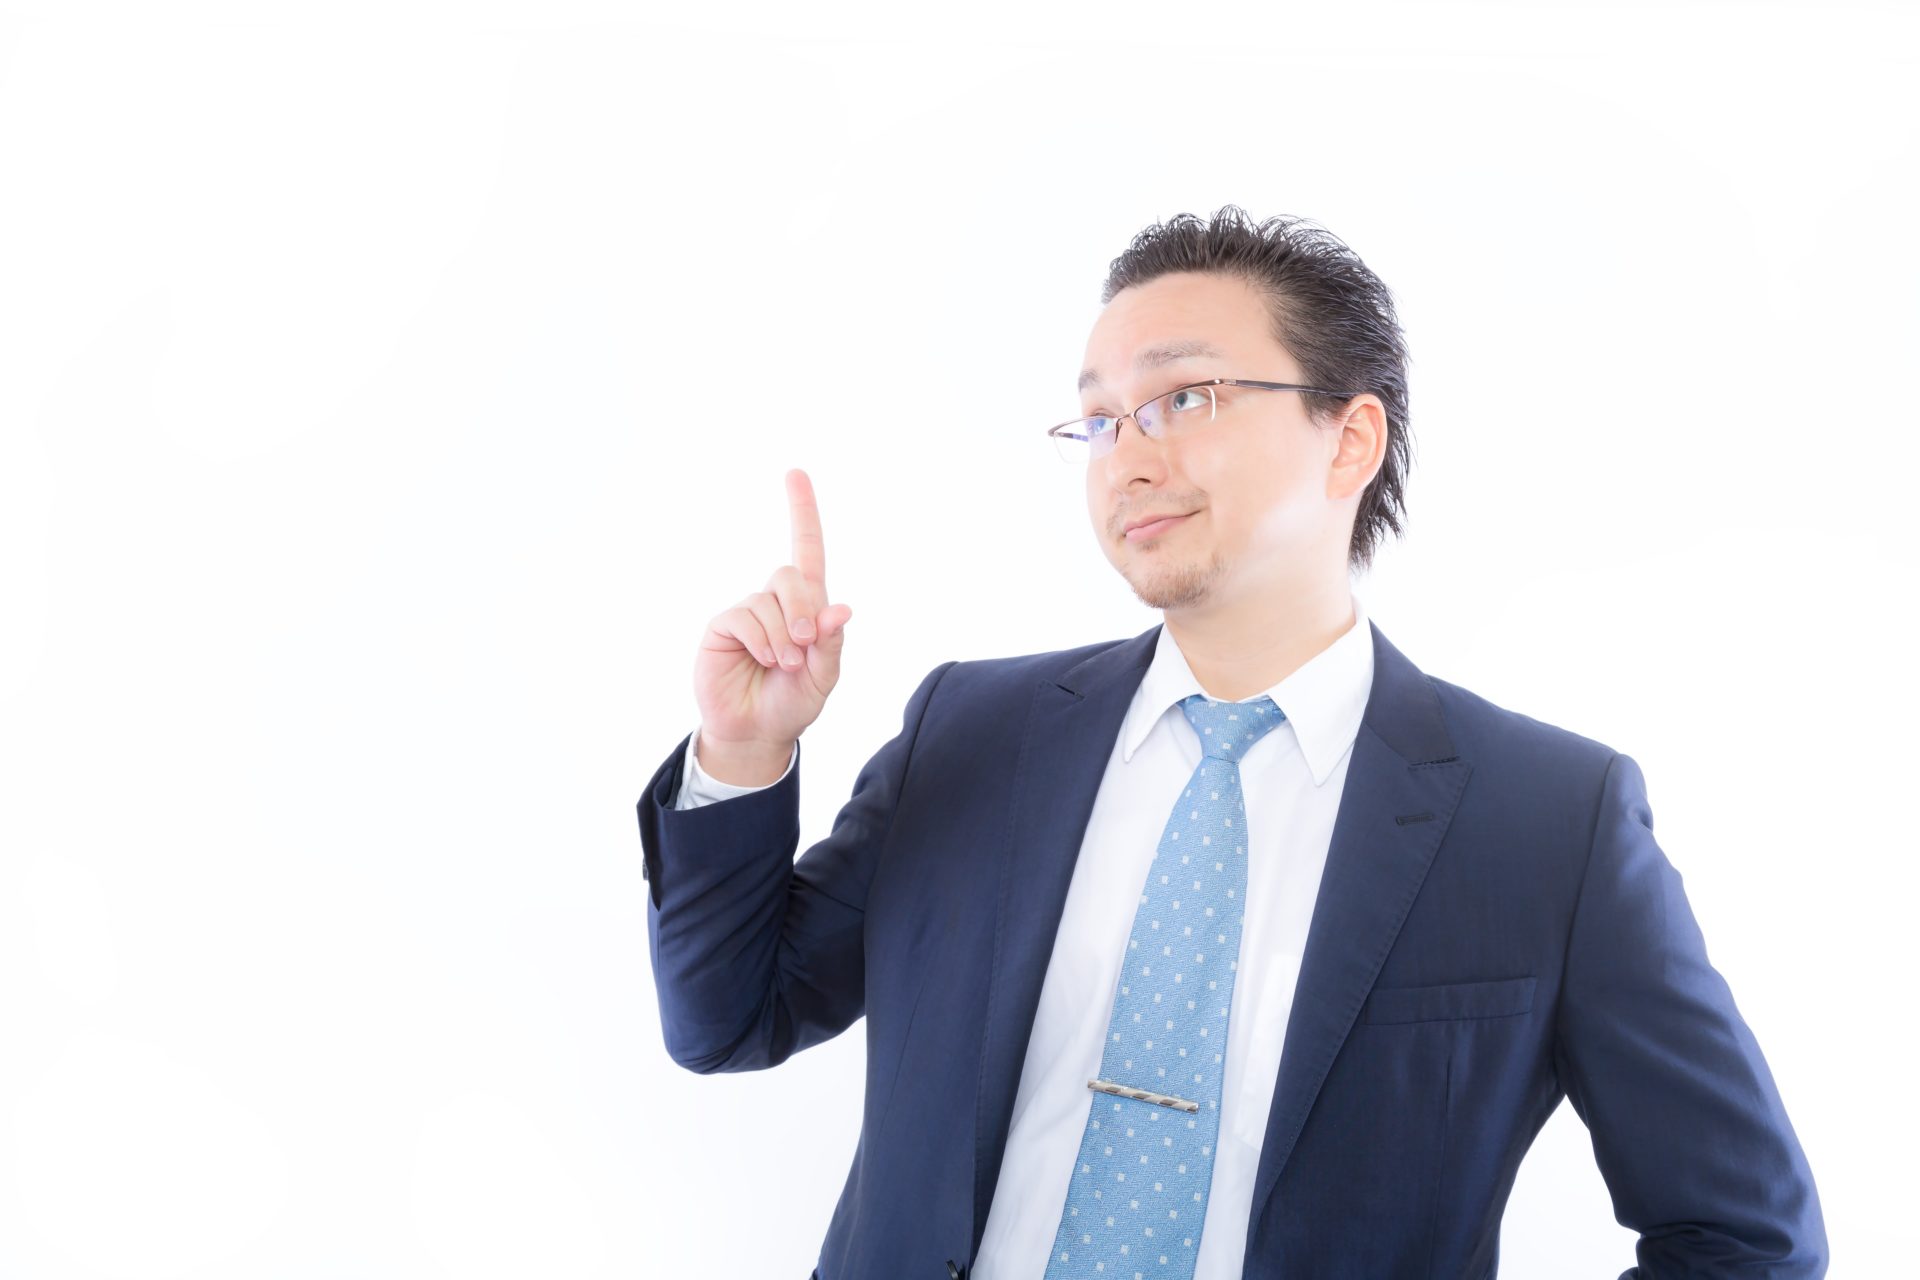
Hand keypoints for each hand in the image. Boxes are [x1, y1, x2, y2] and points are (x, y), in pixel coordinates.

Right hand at [693, 468, 853, 763]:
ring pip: (769, 599)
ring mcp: (748, 612)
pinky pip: (744, 616)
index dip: (802, 511)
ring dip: (783, 636)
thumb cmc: (793, 701)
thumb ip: (832, 643)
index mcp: (807, 606)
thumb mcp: (824, 676)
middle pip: (791, 574)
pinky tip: (764, 660)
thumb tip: (841, 608)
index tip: (795, 473)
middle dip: (804, 610)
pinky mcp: (723, 627)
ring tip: (784, 665)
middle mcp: (775, 602)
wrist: (757, 732)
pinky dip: (761, 639)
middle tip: (806, 646)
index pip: (807, 549)